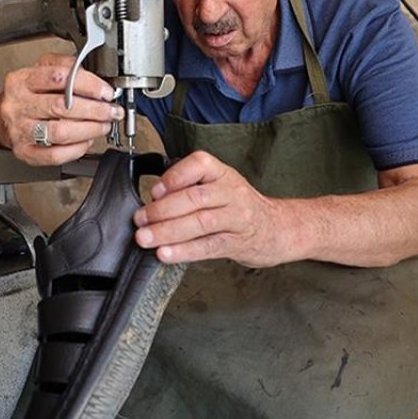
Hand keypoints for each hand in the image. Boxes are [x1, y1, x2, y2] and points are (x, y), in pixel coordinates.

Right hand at [0, 53, 124, 165]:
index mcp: (21, 80)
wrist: (9, 115)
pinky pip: (55, 155)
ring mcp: (19, 130)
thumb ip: (68, 67)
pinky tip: (86, 141)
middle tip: (111, 111)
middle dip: (94, 110)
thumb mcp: (44, 70)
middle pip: (60, 106)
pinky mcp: (24, 151)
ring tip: (102, 126)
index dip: (88, 85)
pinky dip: (77, 149)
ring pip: (60, 132)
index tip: (105, 92)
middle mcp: (17, 105)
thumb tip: (98, 82)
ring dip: (89, 130)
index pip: (58, 77)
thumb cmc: (31, 92)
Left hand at [133, 151, 299, 267]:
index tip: (154, 190)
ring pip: (200, 222)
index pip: (199, 164)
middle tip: (140, 220)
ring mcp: (237, 217)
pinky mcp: (237, 243)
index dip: (174, 176)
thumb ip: (190, 189)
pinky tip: (166, 254)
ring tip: (146, 238)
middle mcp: (232, 192)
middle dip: (162, 210)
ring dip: (168, 231)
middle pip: (194, 198)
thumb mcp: (219, 187)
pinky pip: (208, 246)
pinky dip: (184, 251)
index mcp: (223, 174)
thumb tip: (152, 200)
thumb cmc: (240, 207)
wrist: (278, 228)